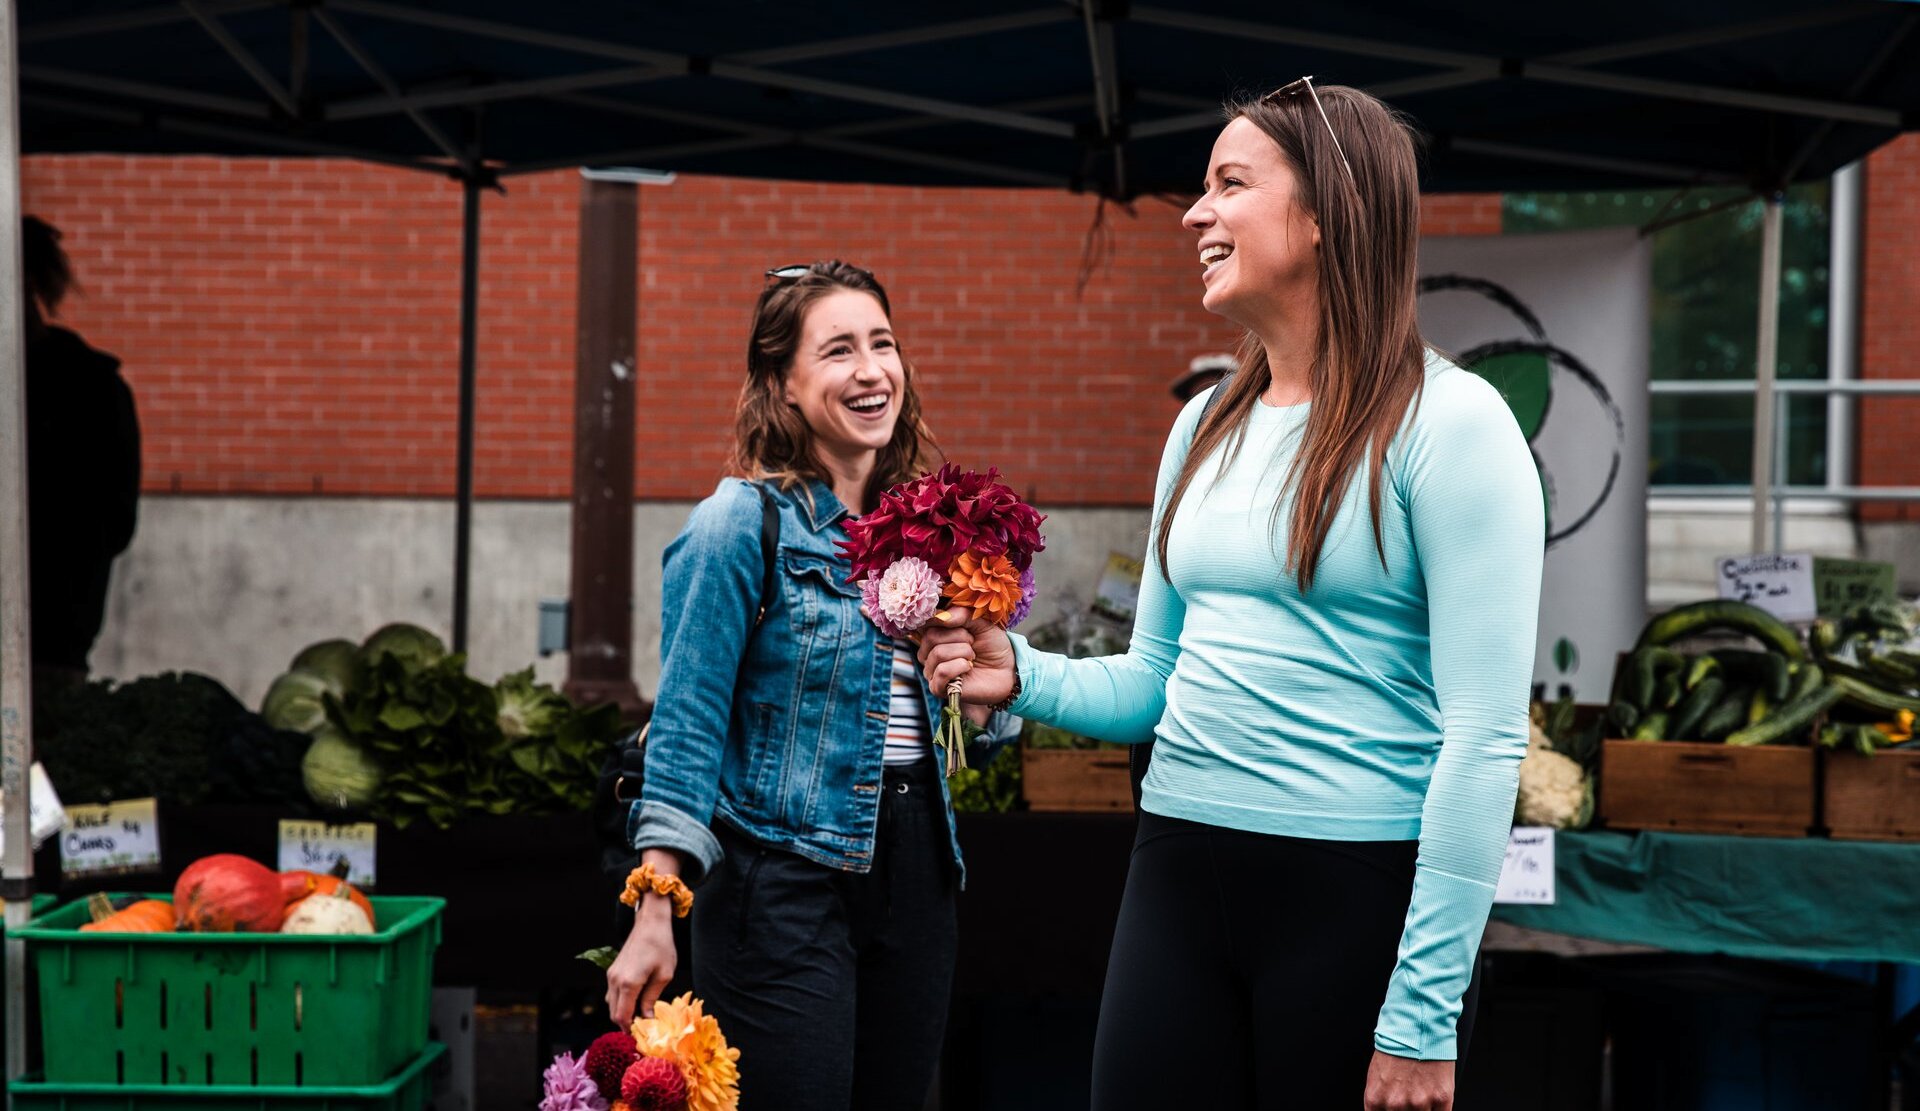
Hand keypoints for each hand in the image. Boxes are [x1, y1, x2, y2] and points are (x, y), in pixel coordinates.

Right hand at [605, 852, 681, 1025]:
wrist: (650, 923)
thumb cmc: (662, 946)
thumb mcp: (663, 975)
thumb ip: (651, 999)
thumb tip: (646, 1020)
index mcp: (629, 983)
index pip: (622, 1016)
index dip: (630, 1029)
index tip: (642, 1035)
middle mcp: (615, 981)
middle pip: (614, 1013)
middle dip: (626, 1023)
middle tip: (642, 1029)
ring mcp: (611, 975)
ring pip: (611, 1004)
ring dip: (623, 1012)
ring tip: (641, 1016)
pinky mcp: (612, 971)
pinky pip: (613, 994)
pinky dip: (621, 1002)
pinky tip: (636, 1002)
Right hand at [916, 607, 1015, 707]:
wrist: (1006, 669)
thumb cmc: (992, 646)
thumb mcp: (980, 622)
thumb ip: (961, 614)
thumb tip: (941, 617)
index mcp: (934, 635)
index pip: (927, 622)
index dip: (948, 621)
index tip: (966, 625)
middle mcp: (928, 653)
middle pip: (931, 637)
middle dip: (959, 637)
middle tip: (972, 643)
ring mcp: (931, 671)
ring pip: (938, 654)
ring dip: (963, 652)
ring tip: (972, 657)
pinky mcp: (938, 688)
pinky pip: (942, 672)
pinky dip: (959, 667)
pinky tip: (968, 667)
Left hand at [1363, 1051, 1453, 1110]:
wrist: (1417, 1026)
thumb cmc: (1396, 1047)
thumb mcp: (1376, 1076)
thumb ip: (1381, 1100)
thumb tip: (1387, 1110)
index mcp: (1375, 1099)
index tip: (1393, 1110)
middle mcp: (1395, 1104)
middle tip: (1410, 1100)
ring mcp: (1419, 1103)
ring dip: (1422, 1109)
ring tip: (1422, 1095)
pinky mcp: (1441, 1099)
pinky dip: (1438, 1110)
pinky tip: (1434, 1100)